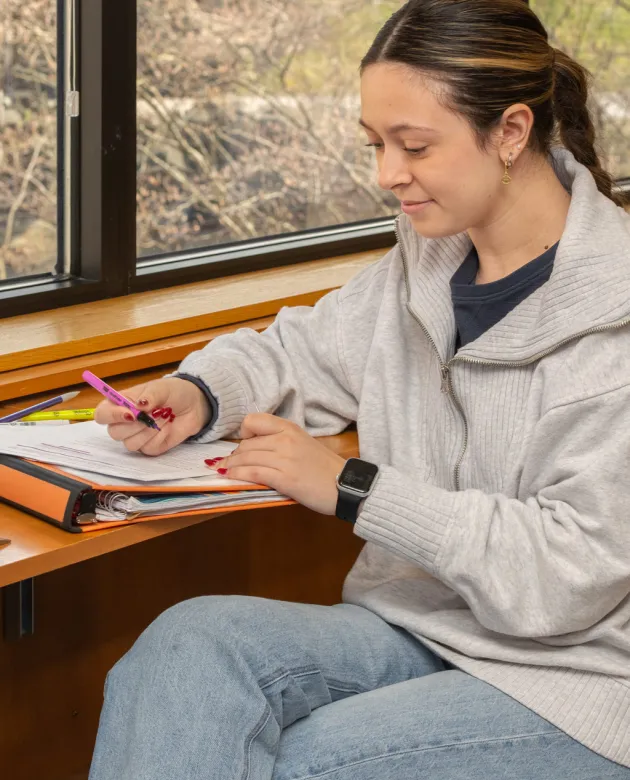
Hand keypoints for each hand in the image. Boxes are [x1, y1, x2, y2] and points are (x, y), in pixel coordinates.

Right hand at [93, 377, 211, 455]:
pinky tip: (168, 426)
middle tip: (153, 413)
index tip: (129, 412)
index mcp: (120, 403)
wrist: (194, 405)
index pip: (101, 414)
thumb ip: (149, 396)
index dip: (111, 415)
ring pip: (130, 444)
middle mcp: (124, 422)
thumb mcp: (161, 388)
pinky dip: (160, 437)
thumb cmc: (173, 392)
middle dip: (135, 425)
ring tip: (164, 416)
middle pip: (114, 433)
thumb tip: (139, 405)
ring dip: (149, 430)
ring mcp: (137, 436)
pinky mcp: (150, 447)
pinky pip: (148, 449)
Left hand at [212, 413, 345, 514]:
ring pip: (246, 458)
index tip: (244, 443)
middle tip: (230, 463)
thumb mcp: (303, 444)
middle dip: (235, 454)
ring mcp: (284, 459)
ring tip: (225, 470)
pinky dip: (238, 475)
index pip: (253, 421)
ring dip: (232, 465)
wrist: (345, 485)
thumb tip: (256, 449)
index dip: (244, 432)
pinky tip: (230, 477)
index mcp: (290, 428)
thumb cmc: (325, 467)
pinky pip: (253, 473)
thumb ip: (281, 442)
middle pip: (247, 444)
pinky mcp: (284, 479)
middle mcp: (285, 440)